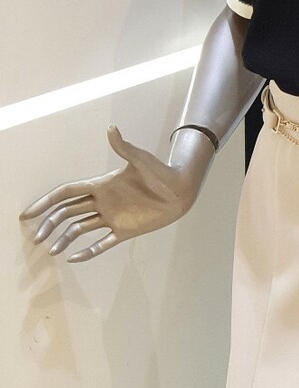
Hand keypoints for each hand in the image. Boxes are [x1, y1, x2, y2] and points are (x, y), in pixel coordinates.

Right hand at [19, 123, 199, 262]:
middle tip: (35, 237)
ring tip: (51, 250)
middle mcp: (103, 201)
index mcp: (102, 185)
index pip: (67, 193)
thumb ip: (124, 147)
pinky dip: (88, 251)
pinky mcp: (124, 230)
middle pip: (68, 212)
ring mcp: (112, 217)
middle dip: (50, 223)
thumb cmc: (162, 172)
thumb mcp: (141, 159)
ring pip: (81, 229)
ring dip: (65, 238)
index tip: (29, 213)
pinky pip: (102, 244)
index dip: (47, 201)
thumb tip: (111, 129)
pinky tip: (74, 258)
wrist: (180, 190)